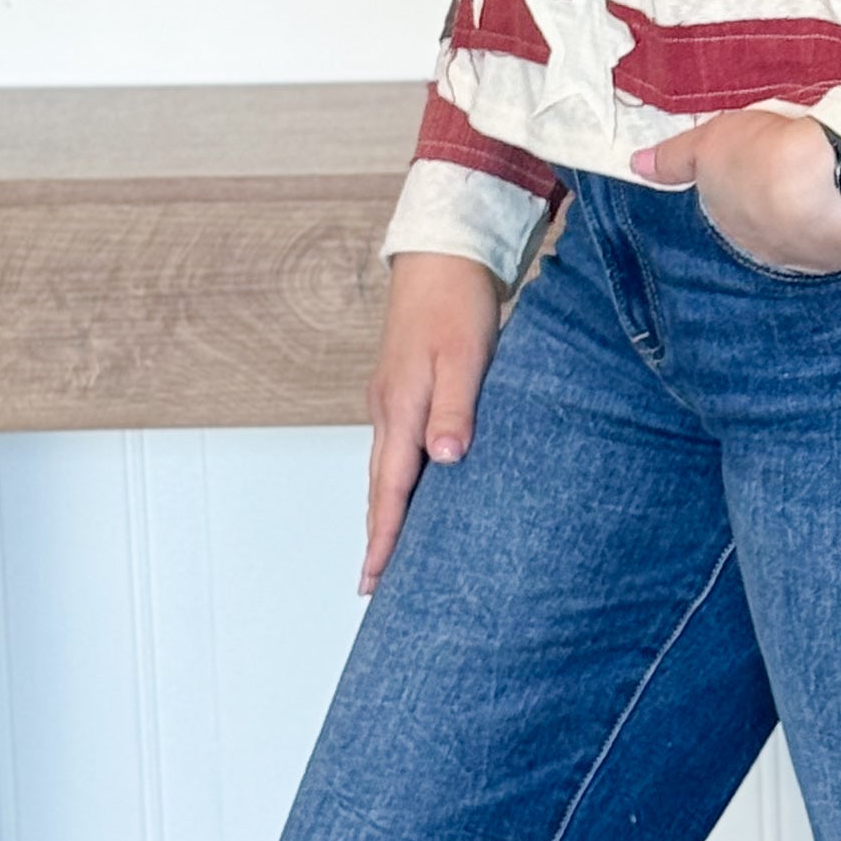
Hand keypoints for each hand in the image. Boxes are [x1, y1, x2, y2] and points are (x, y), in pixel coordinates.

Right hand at [363, 252, 500, 592]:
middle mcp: (388, 410)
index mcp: (401, 408)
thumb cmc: (458, 304)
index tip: (374, 579)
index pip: (391, 489)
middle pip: (380, 488)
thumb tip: (446, 460)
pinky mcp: (404, 391)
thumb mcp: (466, 357)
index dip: (385, 537)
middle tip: (374, 585)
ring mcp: (392, 401)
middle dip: (377, 537)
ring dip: (386, 512)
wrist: (442, 256)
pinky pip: (396, 449)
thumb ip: (457, 408)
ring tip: (389, 553)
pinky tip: (412, 495)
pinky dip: (398, 481)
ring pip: (386, 470)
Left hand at [636, 107, 840, 274]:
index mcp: (725, 226)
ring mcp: (801, 259)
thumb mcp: (709, 143)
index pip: (725, 212)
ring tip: (821, 185)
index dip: (737, 187)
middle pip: (761, 227)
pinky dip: (838, 223)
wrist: (828, 180)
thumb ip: (674, 158)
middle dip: (770, 207)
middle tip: (786, 173)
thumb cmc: (763, 157)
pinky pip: (836, 240)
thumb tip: (636, 166)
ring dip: (806, 218)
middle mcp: (758, 251)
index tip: (753, 169)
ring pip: (799, 237)